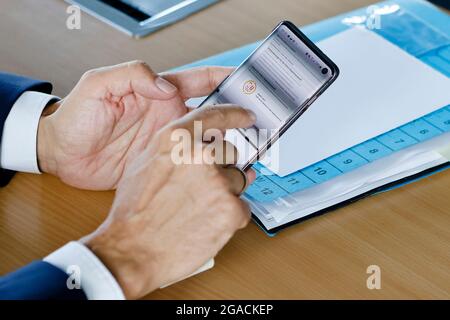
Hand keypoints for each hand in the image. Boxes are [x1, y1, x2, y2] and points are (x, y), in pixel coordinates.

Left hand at [37, 61, 232, 189]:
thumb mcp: (98, 85)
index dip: (222, 78)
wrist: (61, 155)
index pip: (198, 81)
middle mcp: (167, 117)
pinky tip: (219, 169)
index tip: (246, 79)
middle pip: (210, 111)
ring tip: (248, 145)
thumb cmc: (75, 117)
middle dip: (235, 112)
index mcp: (157, 93)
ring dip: (225, 141)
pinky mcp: (160, 163)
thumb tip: (166, 86)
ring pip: (205, 139)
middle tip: (257, 117)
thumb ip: (132, 76)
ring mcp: (166, 142)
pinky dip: (206, 166)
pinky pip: (189, 163)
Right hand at [82, 105, 255, 298]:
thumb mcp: (145, 164)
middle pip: (230, 153)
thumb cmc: (134, 213)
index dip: (235, 115)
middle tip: (201, 189)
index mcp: (177, 140)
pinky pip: (242, 208)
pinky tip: (207, 224)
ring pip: (237, 181)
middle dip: (221, 169)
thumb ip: (176, 149)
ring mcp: (219, 182)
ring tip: (199, 210)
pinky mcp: (231, 210)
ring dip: (225, 194)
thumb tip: (202, 144)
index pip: (216, 116)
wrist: (133, 251)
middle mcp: (200, 156)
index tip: (247, 117)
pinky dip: (229, 217)